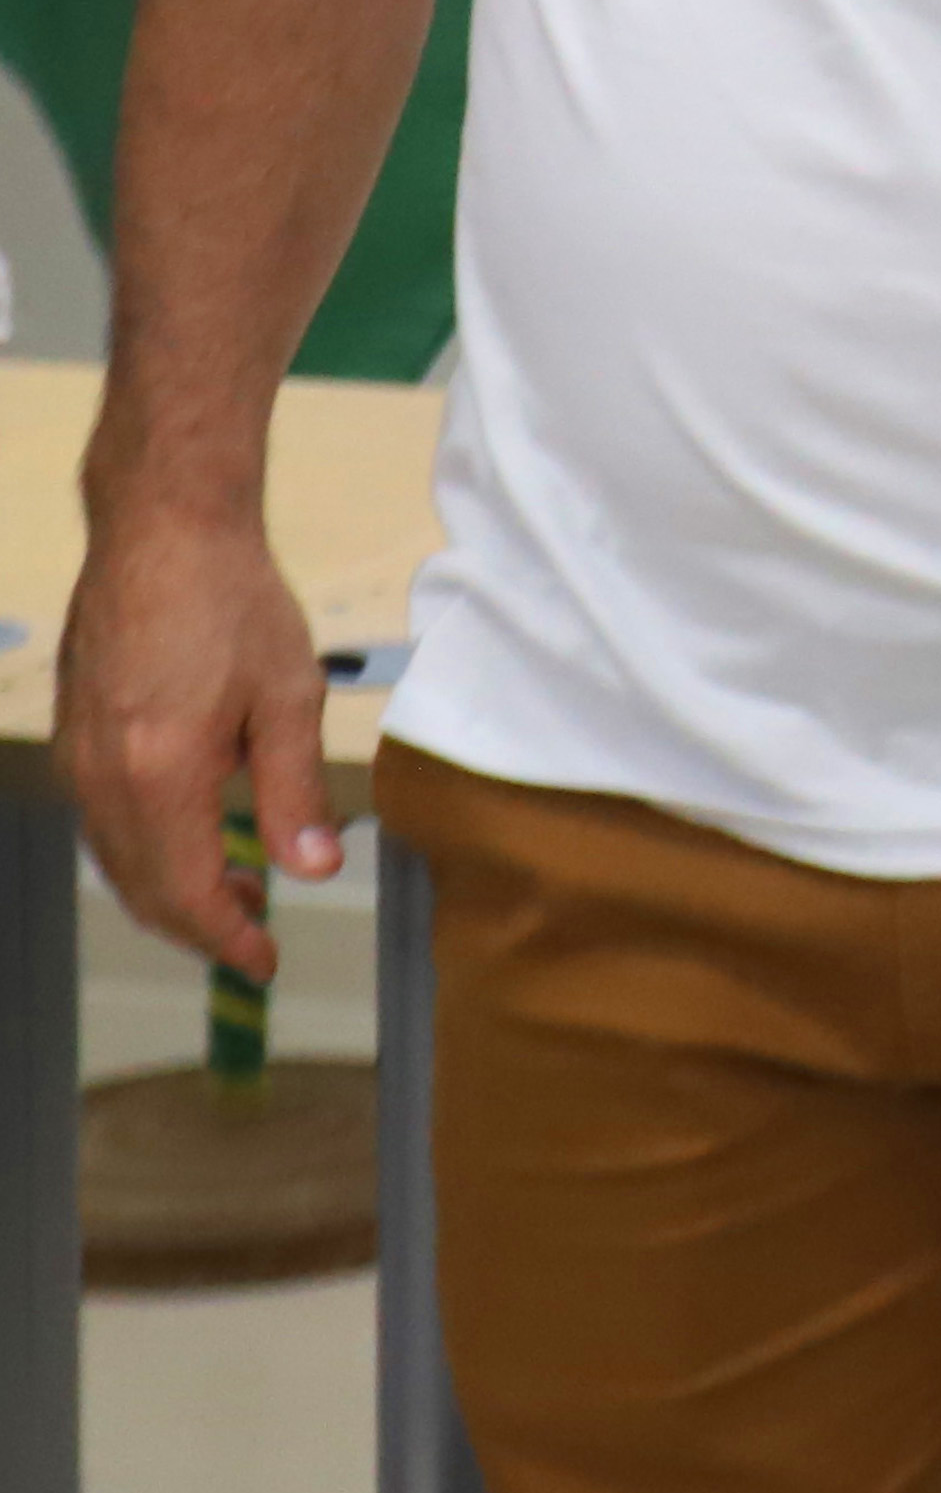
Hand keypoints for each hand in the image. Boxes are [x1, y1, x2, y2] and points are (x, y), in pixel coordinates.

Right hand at [59, 502, 334, 983]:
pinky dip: (144, 849)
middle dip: (197, 923)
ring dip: (169, 888)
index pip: (183, 895)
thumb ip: (293, 794)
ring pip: (116, 858)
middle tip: (254, 931)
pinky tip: (190, 836)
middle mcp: (103, 778)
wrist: (163, 531)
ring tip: (233, 888)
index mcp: (159, 777)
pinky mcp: (75, 735)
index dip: (224, 940)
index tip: (262, 962)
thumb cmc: (234, 604)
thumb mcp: (288, 699)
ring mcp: (79, 757)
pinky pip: (103, 820)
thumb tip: (311, 871)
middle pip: (141, 888)